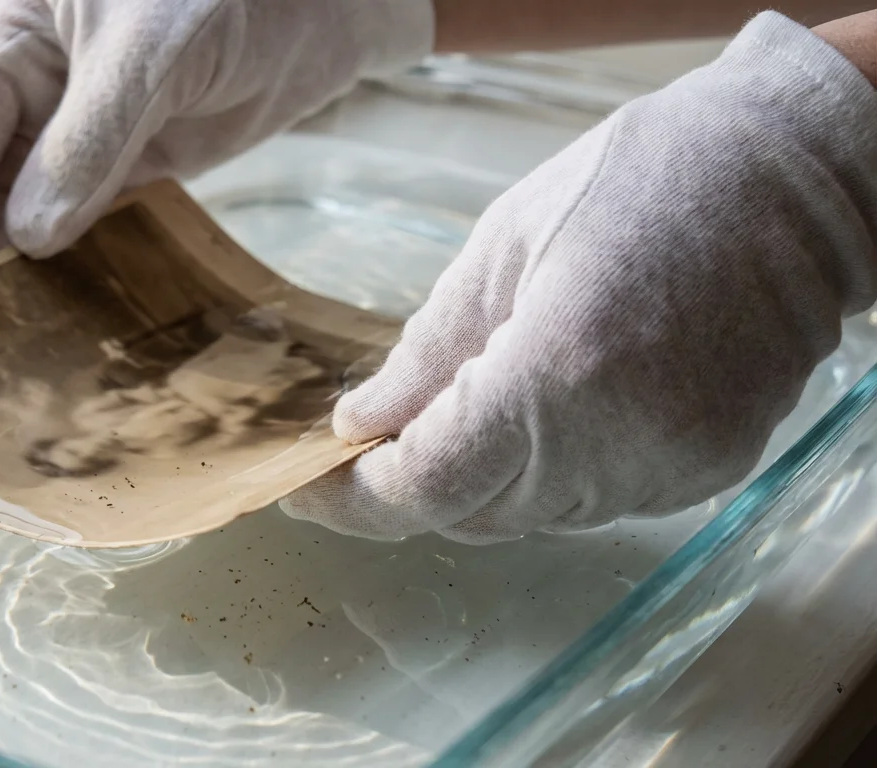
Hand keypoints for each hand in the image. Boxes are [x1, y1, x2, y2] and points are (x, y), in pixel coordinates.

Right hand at [0, 0, 433, 275]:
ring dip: (32, 268)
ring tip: (30, 335)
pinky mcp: (141, 161)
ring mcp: (88, 130)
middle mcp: (35, 88)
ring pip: (35, 209)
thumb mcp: (146, 54)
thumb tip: (28, 239)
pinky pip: (96, 219)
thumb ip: (86, 143)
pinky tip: (85, 309)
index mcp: (8, 39)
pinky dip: (86, 262)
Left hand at [281, 12, 876, 544]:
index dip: (355, 499)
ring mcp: (670, 465)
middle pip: (473, 513)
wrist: (788, 180)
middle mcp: (617, 441)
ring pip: (531, 516)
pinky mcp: (705, 470)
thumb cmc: (638, 181)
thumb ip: (428, 353)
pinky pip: (594, 501)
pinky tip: (547, 409)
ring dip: (480, 479)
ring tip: (469, 403)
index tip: (307, 486)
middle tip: (369, 441)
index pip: (429, 485)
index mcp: (555, 372)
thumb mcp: (502, 247)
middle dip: (411, 485)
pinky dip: (547, 472)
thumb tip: (363, 424)